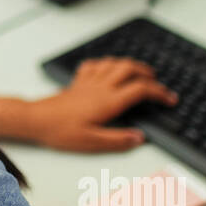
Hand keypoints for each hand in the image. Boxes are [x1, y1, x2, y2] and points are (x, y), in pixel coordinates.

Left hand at [33, 56, 176, 150]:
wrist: (36, 120)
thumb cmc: (61, 131)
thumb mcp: (92, 142)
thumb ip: (118, 140)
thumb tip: (139, 138)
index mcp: (108, 101)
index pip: (140, 90)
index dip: (159, 92)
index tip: (169, 98)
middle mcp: (100, 87)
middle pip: (130, 68)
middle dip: (147, 72)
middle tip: (156, 82)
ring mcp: (88, 82)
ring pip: (114, 62)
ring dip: (129, 64)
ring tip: (138, 73)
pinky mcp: (77, 82)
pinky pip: (95, 65)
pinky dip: (106, 64)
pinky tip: (107, 70)